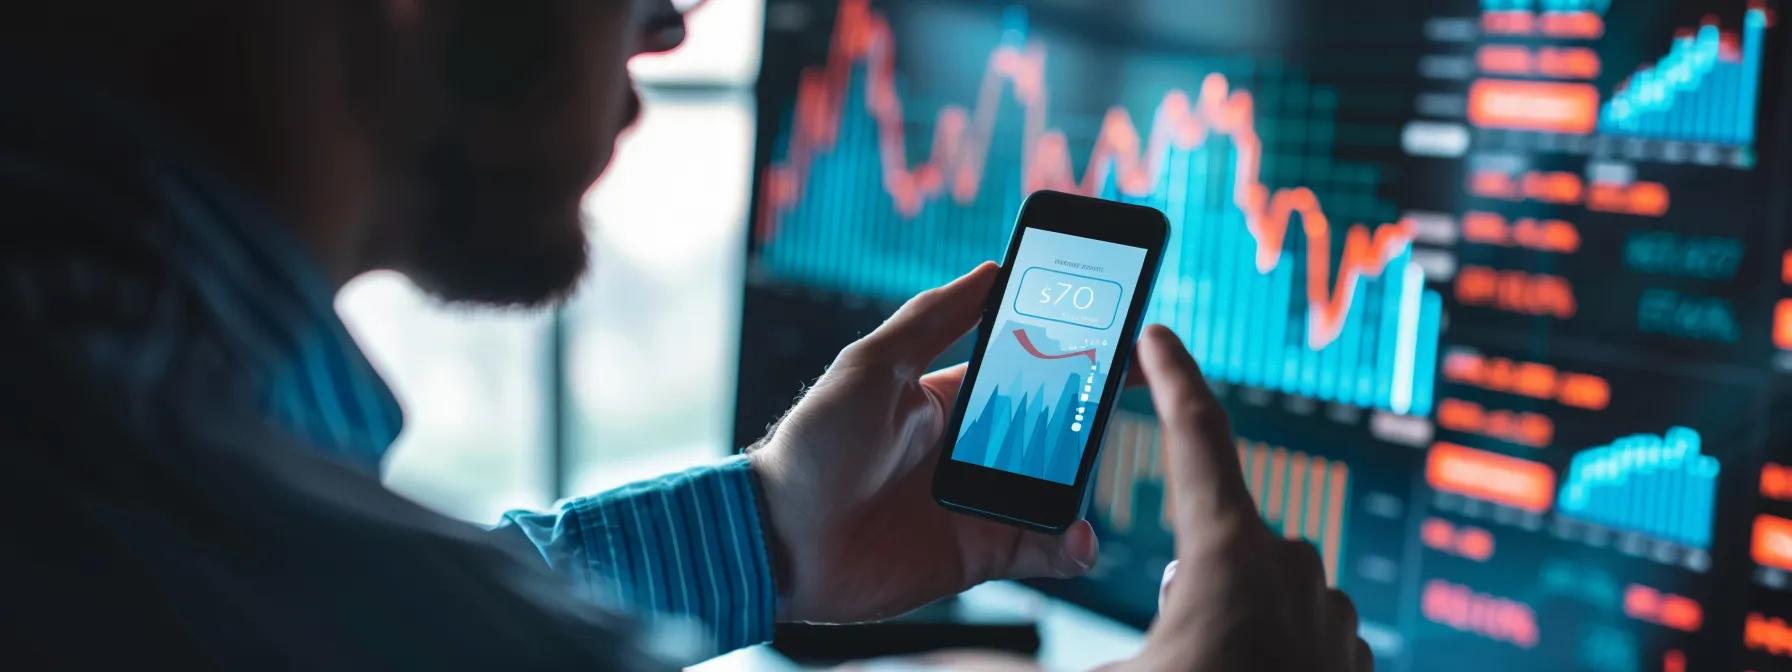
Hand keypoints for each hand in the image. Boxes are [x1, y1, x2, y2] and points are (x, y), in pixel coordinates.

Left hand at [748, 263, 1099, 622]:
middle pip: (1049, 428)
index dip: (1066, 352)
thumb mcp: (871, 365)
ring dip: (1085, 480)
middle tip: (1132, 390)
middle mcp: (969, 450)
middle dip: (1091, 411)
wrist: (777, 542)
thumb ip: (932, 319)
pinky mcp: (977, 555)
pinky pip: (1040, 549)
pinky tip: (1079, 536)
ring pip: (1055, 488)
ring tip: (1103, 465)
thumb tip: (991, 267)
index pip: (1022, 369)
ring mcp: (978, 502)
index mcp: (947, 400)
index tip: (1115, 331)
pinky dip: (1068, 545)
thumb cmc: (813, 445)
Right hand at [1110, 326, 1369, 670]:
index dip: (1171, 377)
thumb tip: (1026, 662)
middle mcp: (1290, 567)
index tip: (1156, 338)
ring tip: (1211, 671)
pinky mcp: (1354, 651)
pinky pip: (1297, 628)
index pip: (1196, 436)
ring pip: (1256, 590)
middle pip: (1217, 541)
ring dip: (1226, 623)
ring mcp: (1330, 609)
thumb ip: (1082, 649)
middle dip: (1187, 580)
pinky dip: (1267, 652)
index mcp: (1228, 556)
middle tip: (1172, 649)